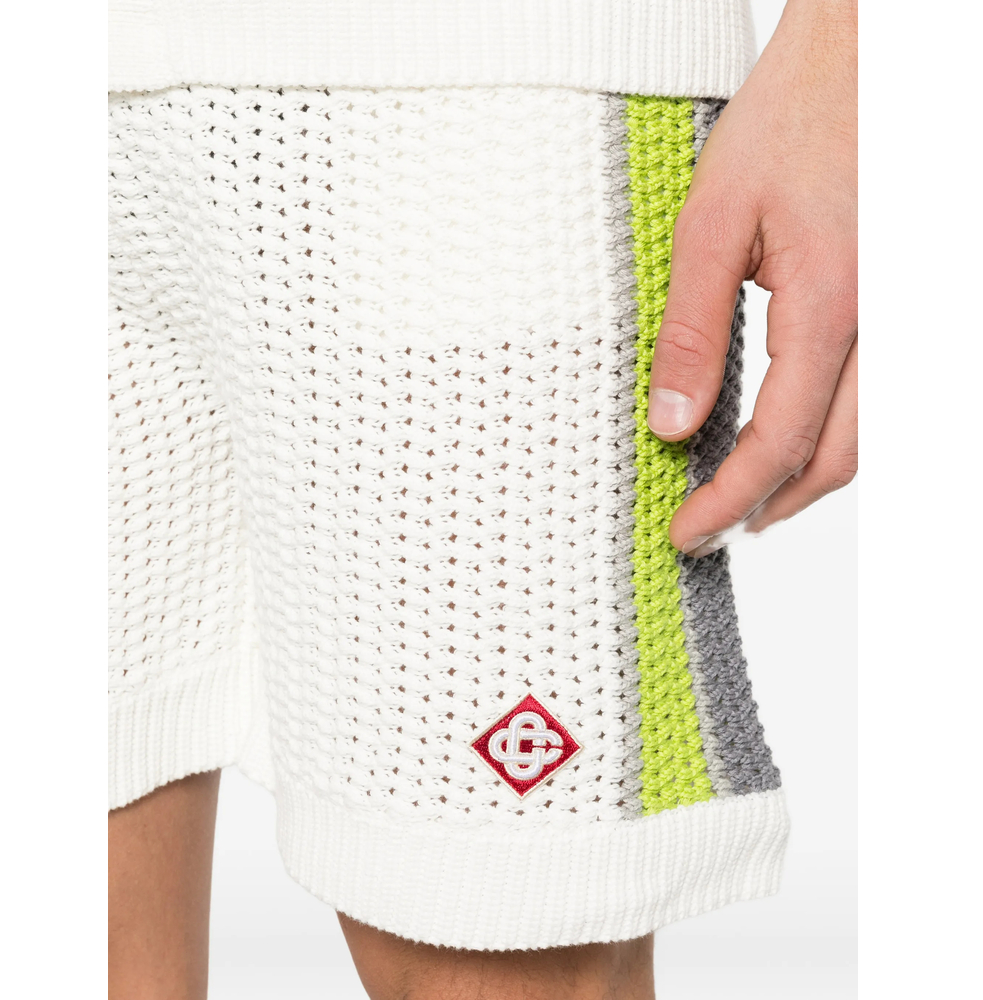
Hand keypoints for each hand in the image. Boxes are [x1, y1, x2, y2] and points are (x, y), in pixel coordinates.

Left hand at [647, 0, 856, 556]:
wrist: (868, 55)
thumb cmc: (794, 117)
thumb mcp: (713, 222)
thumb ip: (691, 330)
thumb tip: (671, 422)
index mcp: (831, 307)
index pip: (778, 442)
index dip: (728, 500)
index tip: (687, 532)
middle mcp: (886, 323)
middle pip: (837, 459)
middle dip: (770, 506)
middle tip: (711, 528)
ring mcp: (906, 316)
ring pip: (869, 436)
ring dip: (807, 479)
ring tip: (746, 496)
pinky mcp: (906, 302)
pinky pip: (880, 396)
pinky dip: (834, 433)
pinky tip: (792, 434)